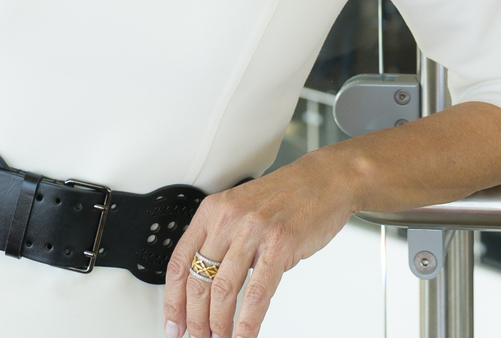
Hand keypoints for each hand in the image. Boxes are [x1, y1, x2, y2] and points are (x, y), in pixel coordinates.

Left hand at [163, 154, 357, 337]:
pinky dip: (248, 321)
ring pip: (223, 290)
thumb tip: (207, 282)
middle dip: (196, 319)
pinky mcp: (279, 245)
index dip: (173, 301)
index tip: (173, 323)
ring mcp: (254, 231)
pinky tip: (244, 334)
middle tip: (199, 336)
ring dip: (219, 323)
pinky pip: (257, 292)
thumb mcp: (243, 208)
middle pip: (198, 281)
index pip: (180, 263)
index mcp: (213, 211)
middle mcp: (229, 219)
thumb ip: (223, 238)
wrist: (327, 179)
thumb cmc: (288, 196)